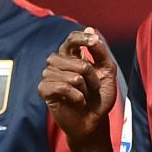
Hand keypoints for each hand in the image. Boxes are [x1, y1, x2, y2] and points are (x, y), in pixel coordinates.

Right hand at [38, 29, 118, 148]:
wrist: (94, 122)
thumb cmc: (100, 98)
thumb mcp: (107, 71)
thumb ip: (100, 51)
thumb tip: (90, 29)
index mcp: (72, 56)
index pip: (71, 39)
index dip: (80, 38)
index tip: (92, 41)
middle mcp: (58, 64)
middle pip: (71, 57)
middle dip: (88, 72)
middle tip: (92, 87)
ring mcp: (49, 76)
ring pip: (69, 74)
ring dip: (83, 87)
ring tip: (84, 95)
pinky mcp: (45, 90)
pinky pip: (61, 86)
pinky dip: (75, 95)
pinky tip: (78, 101)